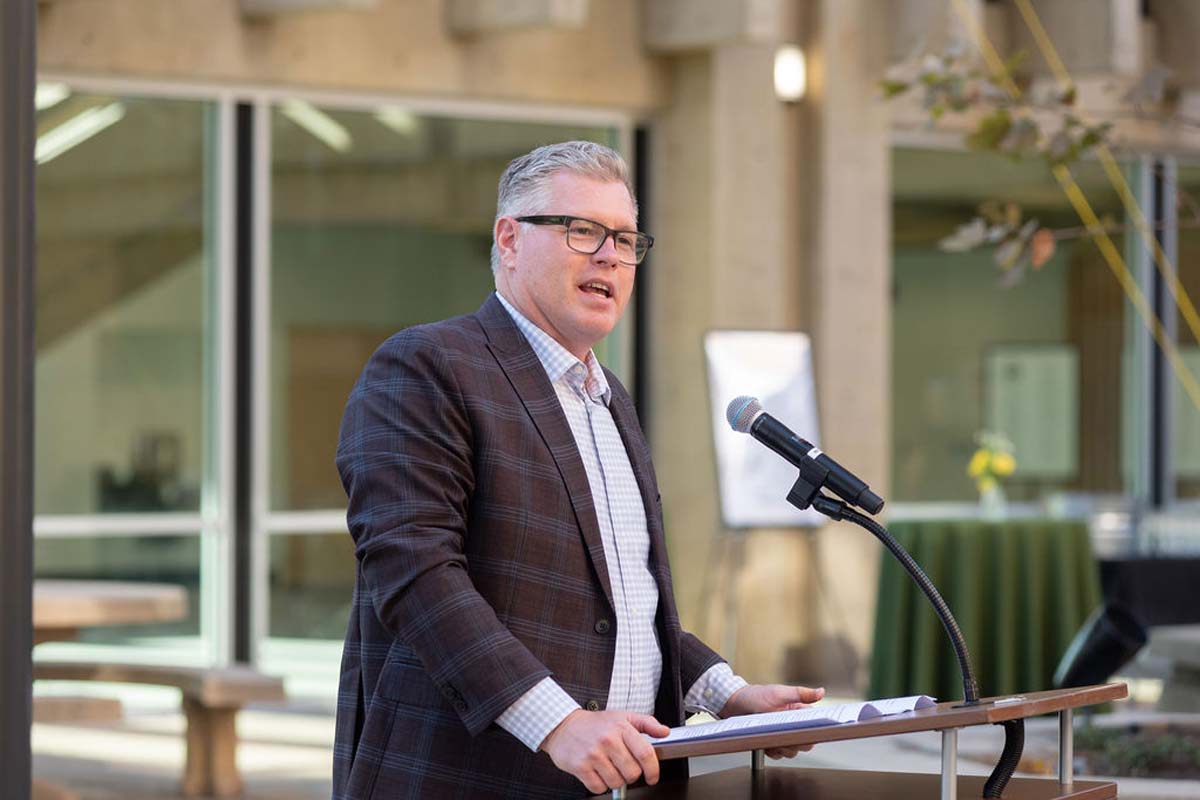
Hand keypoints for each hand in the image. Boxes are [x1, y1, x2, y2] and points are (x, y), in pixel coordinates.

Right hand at [540, 709, 669, 793]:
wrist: (563, 726)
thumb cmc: (595, 724)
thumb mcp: (622, 717)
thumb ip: (647, 723)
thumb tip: (665, 731)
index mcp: (621, 728)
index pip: (645, 753)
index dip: (653, 770)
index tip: (652, 776)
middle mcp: (608, 740)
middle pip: (632, 773)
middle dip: (632, 774)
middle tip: (624, 767)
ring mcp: (593, 754)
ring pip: (616, 782)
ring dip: (616, 780)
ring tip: (610, 768)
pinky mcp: (580, 767)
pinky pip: (599, 787)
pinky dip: (601, 784)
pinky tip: (598, 772)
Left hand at [719, 684, 824, 759]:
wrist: (734, 704)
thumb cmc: (756, 695)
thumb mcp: (779, 692)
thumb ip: (800, 693)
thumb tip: (821, 692)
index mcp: (797, 711)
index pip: (814, 725)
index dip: (813, 731)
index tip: (807, 733)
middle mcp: (791, 724)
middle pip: (805, 741)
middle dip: (797, 742)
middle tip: (786, 737)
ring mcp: (781, 734)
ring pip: (792, 750)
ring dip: (784, 748)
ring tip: (773, 738)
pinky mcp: (771, 742)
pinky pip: (778, 754)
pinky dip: (773, 751)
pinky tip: (766, 743)